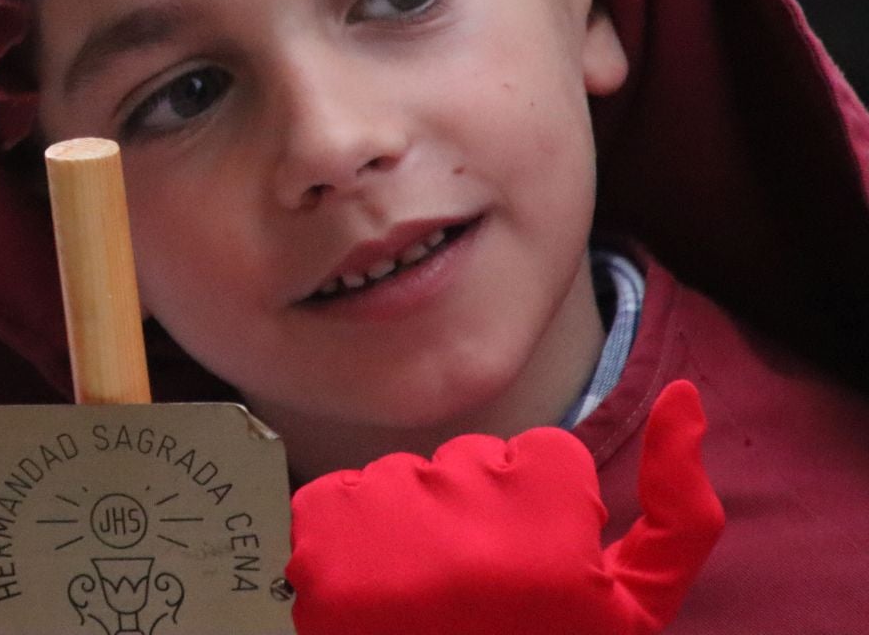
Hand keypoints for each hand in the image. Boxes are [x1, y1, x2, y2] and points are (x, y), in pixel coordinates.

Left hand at [286, 380, 723, 634]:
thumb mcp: (633, 610)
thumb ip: (681, 512)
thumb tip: (685, 394)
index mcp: (549, 520)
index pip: (545, 454)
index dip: (544, 516)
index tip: (535, 572)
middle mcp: (464, 503)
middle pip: (470, 460)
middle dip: (477, 516)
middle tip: (478, 595)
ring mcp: (383, 516)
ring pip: (405, 478)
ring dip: (413, 527)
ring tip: (426, 601)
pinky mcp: (319, 538)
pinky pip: (336, 499)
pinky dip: (350, 539)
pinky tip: (374, 595)